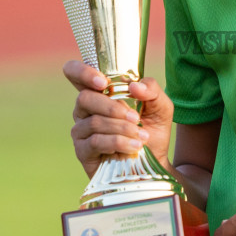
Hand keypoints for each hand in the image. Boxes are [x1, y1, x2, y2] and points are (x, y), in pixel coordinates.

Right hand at [64, 58, 174, 179]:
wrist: (154, 162)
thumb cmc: (152, 130)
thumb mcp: (161, 106)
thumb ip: (151, 89)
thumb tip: (133, 86)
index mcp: (99, 92)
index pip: (74, 73)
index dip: (82, 72)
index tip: (102, 82)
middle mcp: (86, 109)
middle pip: (84, 98)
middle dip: (112, 107)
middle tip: (135, 117)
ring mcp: (82, 130)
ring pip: (94, 122)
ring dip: (121, 128)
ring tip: (141, 137)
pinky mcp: (83, 151)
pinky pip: (95, 142)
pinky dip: (117, 142)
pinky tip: (132, 147)